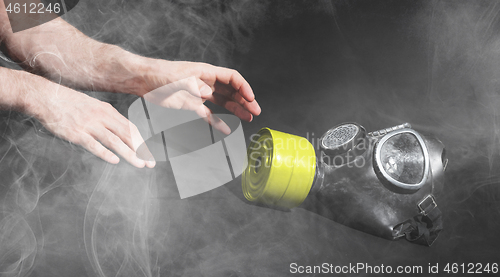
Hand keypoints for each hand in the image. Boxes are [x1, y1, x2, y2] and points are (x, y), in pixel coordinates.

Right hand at [24, 74, 154, 168]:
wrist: (46, 96)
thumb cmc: (69, 103)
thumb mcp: (93, 107)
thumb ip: (106, 119)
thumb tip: (119, 132)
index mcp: (108, 111)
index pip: (130, 128)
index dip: (141, 142)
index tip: (149, 154)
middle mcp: (101, 117)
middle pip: (126, 135)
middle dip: (140, 150)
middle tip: (150, 163)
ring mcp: (89, 124)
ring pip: (114, 141)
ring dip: (129, 154)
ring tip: (139, 164)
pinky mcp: (76, 132)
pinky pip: (93, 144)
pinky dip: (105, 153)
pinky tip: (115, 161)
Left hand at [128, 59, 260, 127]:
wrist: (145, 81)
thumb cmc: (161, 75)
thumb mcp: (177, 78)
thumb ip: (194, 85)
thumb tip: (208, 92)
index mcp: (206, 72)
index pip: (232, 78)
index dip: (243, 87)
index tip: (251, 98)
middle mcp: (207, 82)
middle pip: (232, 91)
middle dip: (245, 100)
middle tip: (256, 112)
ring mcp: (201, 94)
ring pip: (224, 102)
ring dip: (237, 110)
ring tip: (249, 118)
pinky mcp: (193, 105)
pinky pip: (210, 114)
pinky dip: (218, 121)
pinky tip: (227, 128)